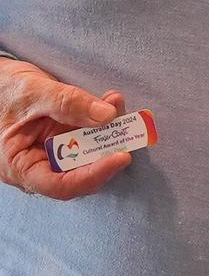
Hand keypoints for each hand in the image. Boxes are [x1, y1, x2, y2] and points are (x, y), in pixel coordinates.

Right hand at [0, 58, 130, 198]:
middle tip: (128, 127)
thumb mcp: (34, 93)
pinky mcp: (65, 137)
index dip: (94, 175)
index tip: (121, 157)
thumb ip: (68, 103)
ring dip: (109, 132)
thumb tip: (107, 115)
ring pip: (89, 154)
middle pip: (81, 172)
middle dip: (107, 150)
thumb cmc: (5, 89)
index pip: (61, 185)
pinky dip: (103, 120)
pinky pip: (89, 136)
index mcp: (21, 166)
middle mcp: (40, 164)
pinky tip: (111, 102)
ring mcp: (54, 152)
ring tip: (117, 104)